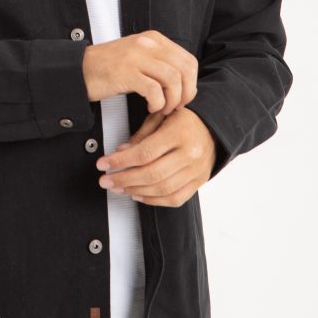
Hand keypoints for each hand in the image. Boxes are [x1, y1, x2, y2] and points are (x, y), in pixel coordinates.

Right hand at [82, 30, 197, 114]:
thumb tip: (185, 81)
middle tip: (176, 106)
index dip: (191, 82)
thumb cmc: (109, 68)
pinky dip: (157, 103)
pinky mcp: (126, 72)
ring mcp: (136, 57)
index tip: (184, 96)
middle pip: (184, 69)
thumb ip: (160, 62)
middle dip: (186, 93)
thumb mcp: (139, 56)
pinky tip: (151, 107)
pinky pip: (154, 90)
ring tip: (162, 108)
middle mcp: (147, 44)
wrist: (79, 70)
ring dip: (172, 100)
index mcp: (154, 39)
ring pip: (173, 79)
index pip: (188, 60)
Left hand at [95, 107, 216, 207]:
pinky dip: (154, 200)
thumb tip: (121, 152)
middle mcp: (189, 154)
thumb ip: (141, 135)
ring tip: (118, 187)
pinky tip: (138, 195)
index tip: (103, 164)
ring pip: (162, 189)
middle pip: (152, 173)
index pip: (144, 152)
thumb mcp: (161, 116)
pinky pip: (175, 198)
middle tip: (106, 180)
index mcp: (178, 133)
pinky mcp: (198, 182)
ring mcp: (196, 170)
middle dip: (124, 179)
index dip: (120, 161)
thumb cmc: (184, 120)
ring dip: (135, 191)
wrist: (213, 128)